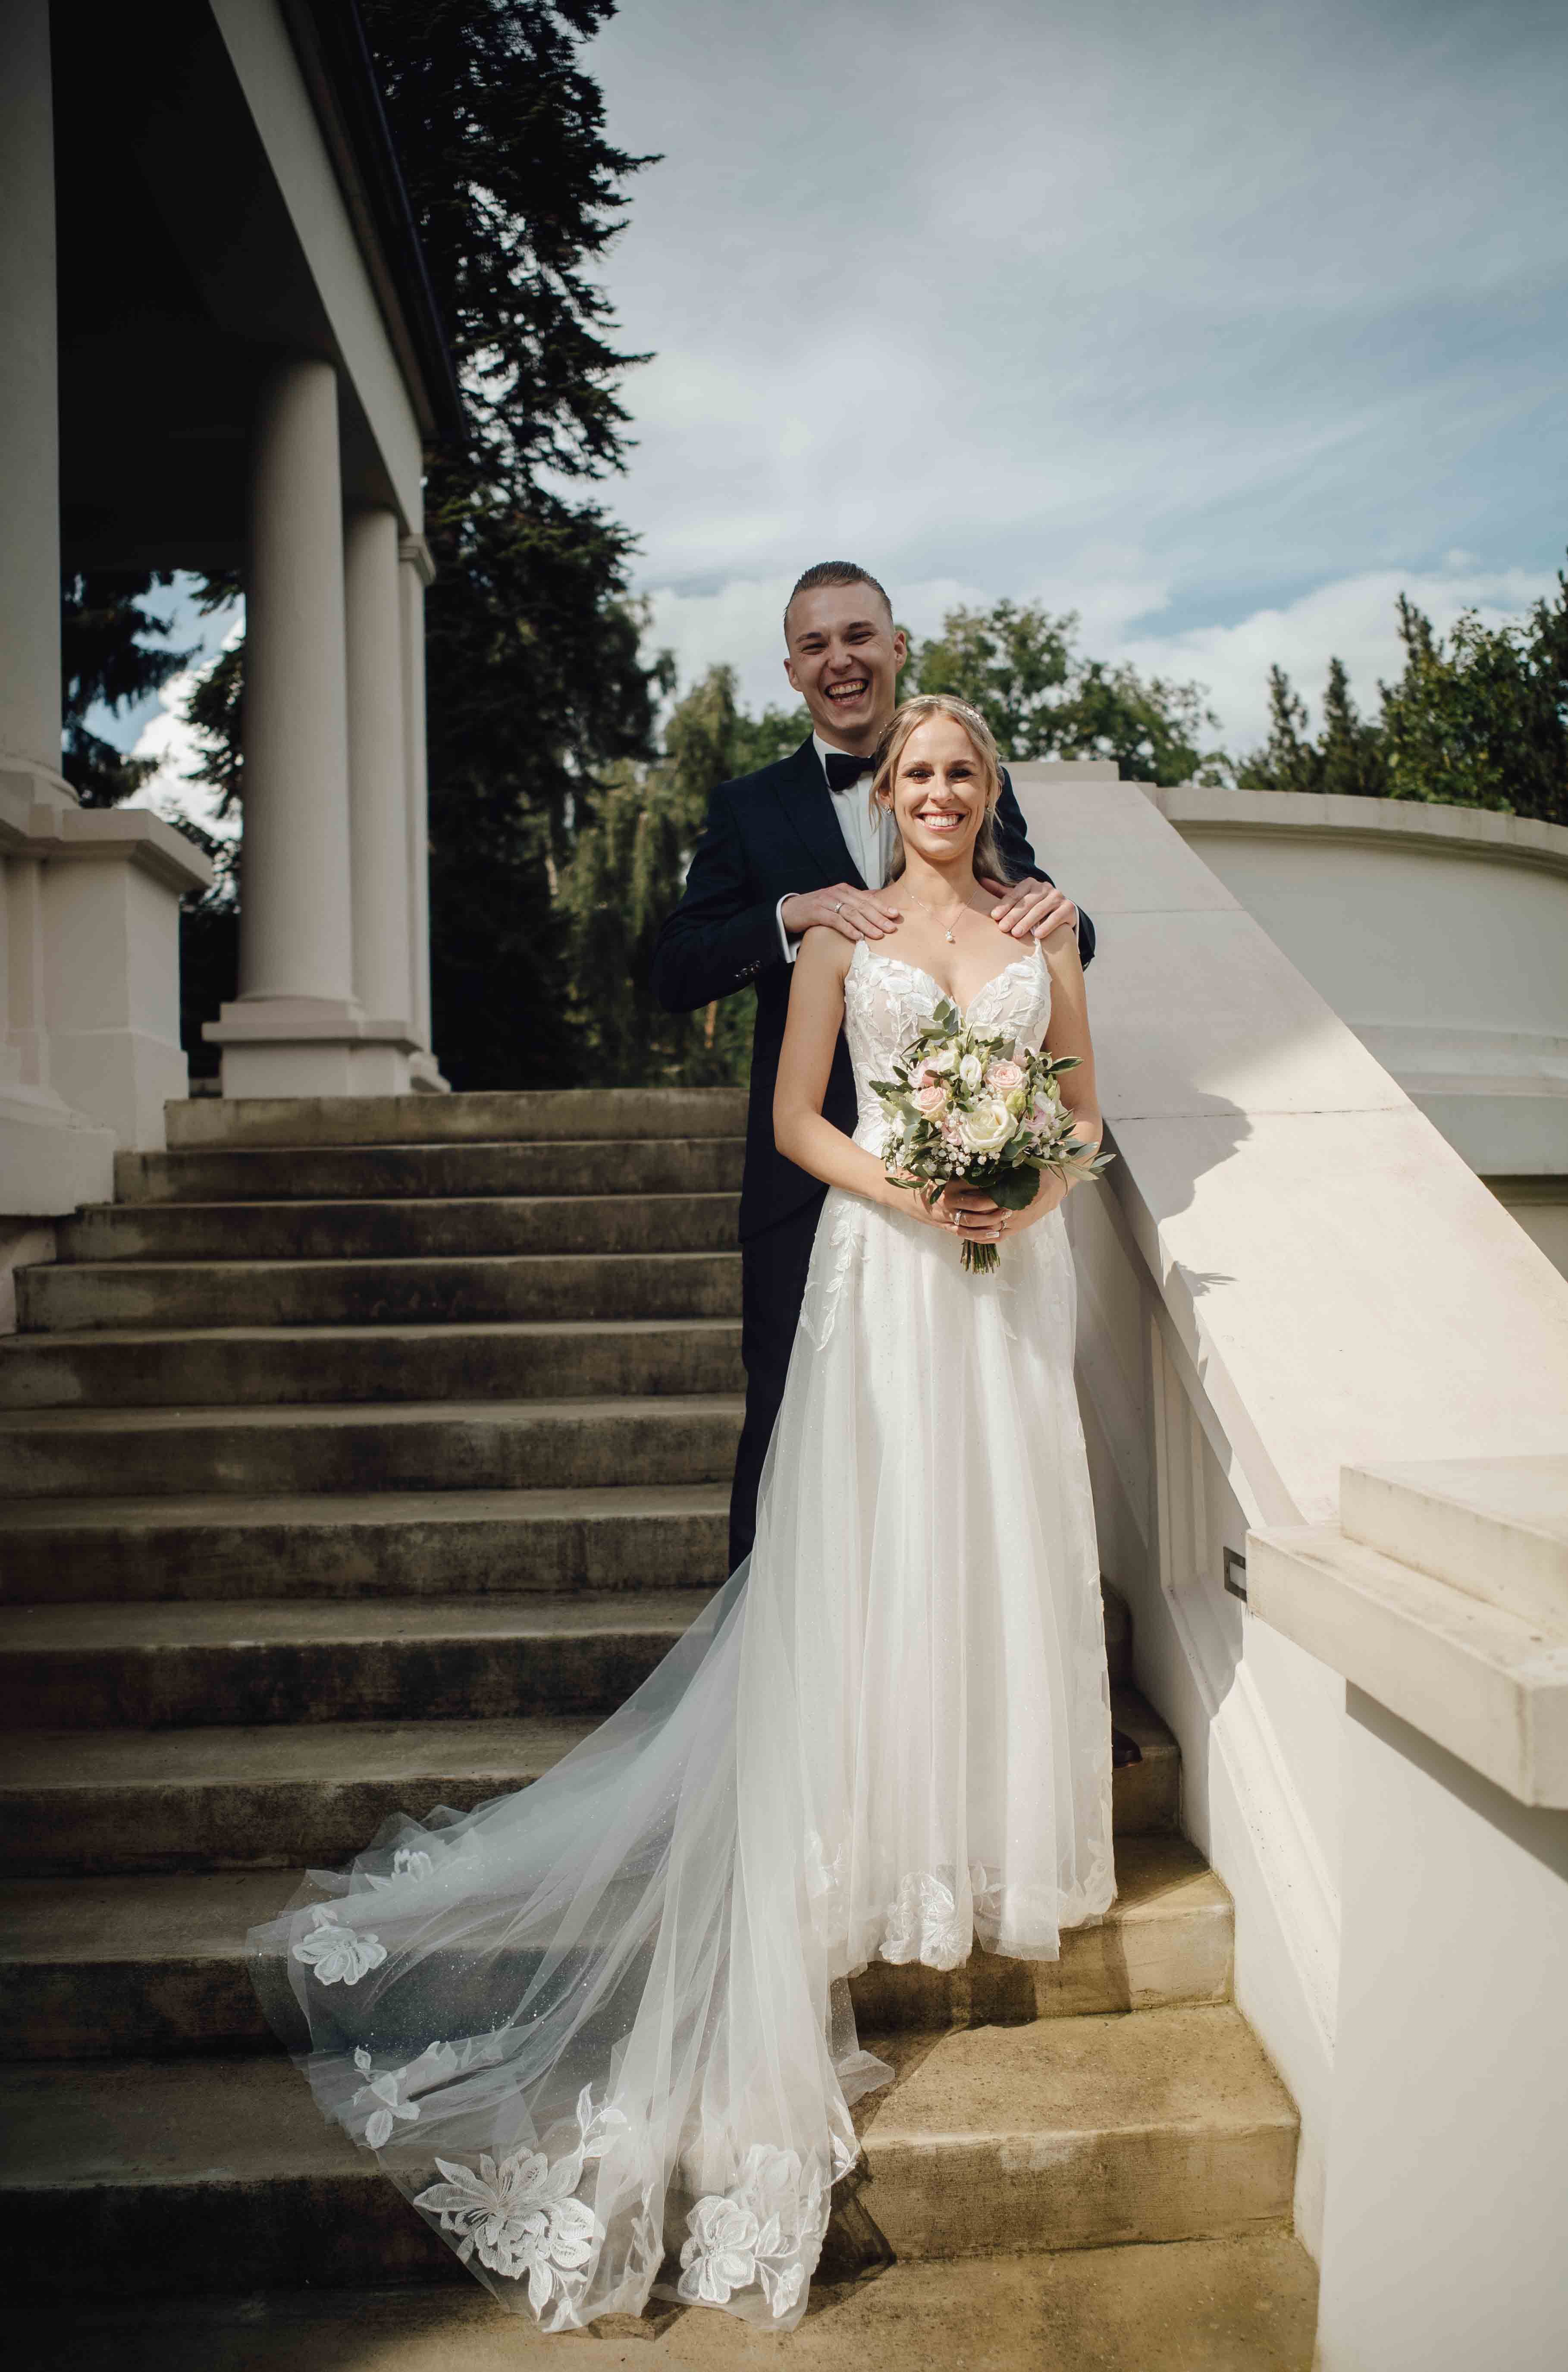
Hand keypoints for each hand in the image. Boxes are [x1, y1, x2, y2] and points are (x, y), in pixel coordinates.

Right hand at [781, 884, 901, 943]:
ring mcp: (826, 901)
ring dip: (866, 924)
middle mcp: (837, 893)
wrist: (790, 910)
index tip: (896, 915)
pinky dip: (847, 928)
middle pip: (862, 905)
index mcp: (844, 889)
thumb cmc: (817, 908)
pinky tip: (857, 937)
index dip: (882, 906)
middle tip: (892, 927)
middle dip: (878, 917)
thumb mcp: (837, 903)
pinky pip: (835, 920)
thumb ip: (853, 903)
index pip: (867, 898)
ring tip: (879, 935)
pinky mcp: (816, 912)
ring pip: (851, 913)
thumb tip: (875, 904)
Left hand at [925, 1176, 1065, 1242]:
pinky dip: (984, 1237)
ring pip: (991, 1229)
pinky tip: (971, 1235)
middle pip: (986, 1218)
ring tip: (957, 1224)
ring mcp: (1017, 1222)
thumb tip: (977, 1165)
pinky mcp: (1019, 1227)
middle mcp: (1015, 1211)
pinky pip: (999, 1237)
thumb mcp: (1018, 1165)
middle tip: (952, 1213)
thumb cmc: (1037, 1168)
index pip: (988, 1201)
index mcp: (1014, 1194)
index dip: (972, 1200)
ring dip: (974, 1228)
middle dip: (969, 1216)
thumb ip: (999, 1169)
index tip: (958, 1196)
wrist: (1058, 1180)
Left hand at [979, 876, 1077, 943]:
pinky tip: (1038, 935)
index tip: (994, 916)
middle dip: (1014, 916)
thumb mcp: (1019, 899)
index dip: (1004, 905)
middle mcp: (1045, 887)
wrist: (1061, 915)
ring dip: (1027, 922)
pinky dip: (1047, 926)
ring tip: (1017, 933)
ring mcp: (1058, 897)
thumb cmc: (1034, 908)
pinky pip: (1056, 917)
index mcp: (1030, 883)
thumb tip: (982, 880)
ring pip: (1040, 909)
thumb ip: (1002, 892)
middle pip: (1027, 902)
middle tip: (1003, 928)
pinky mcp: (1068, 908)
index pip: (1015, 894)